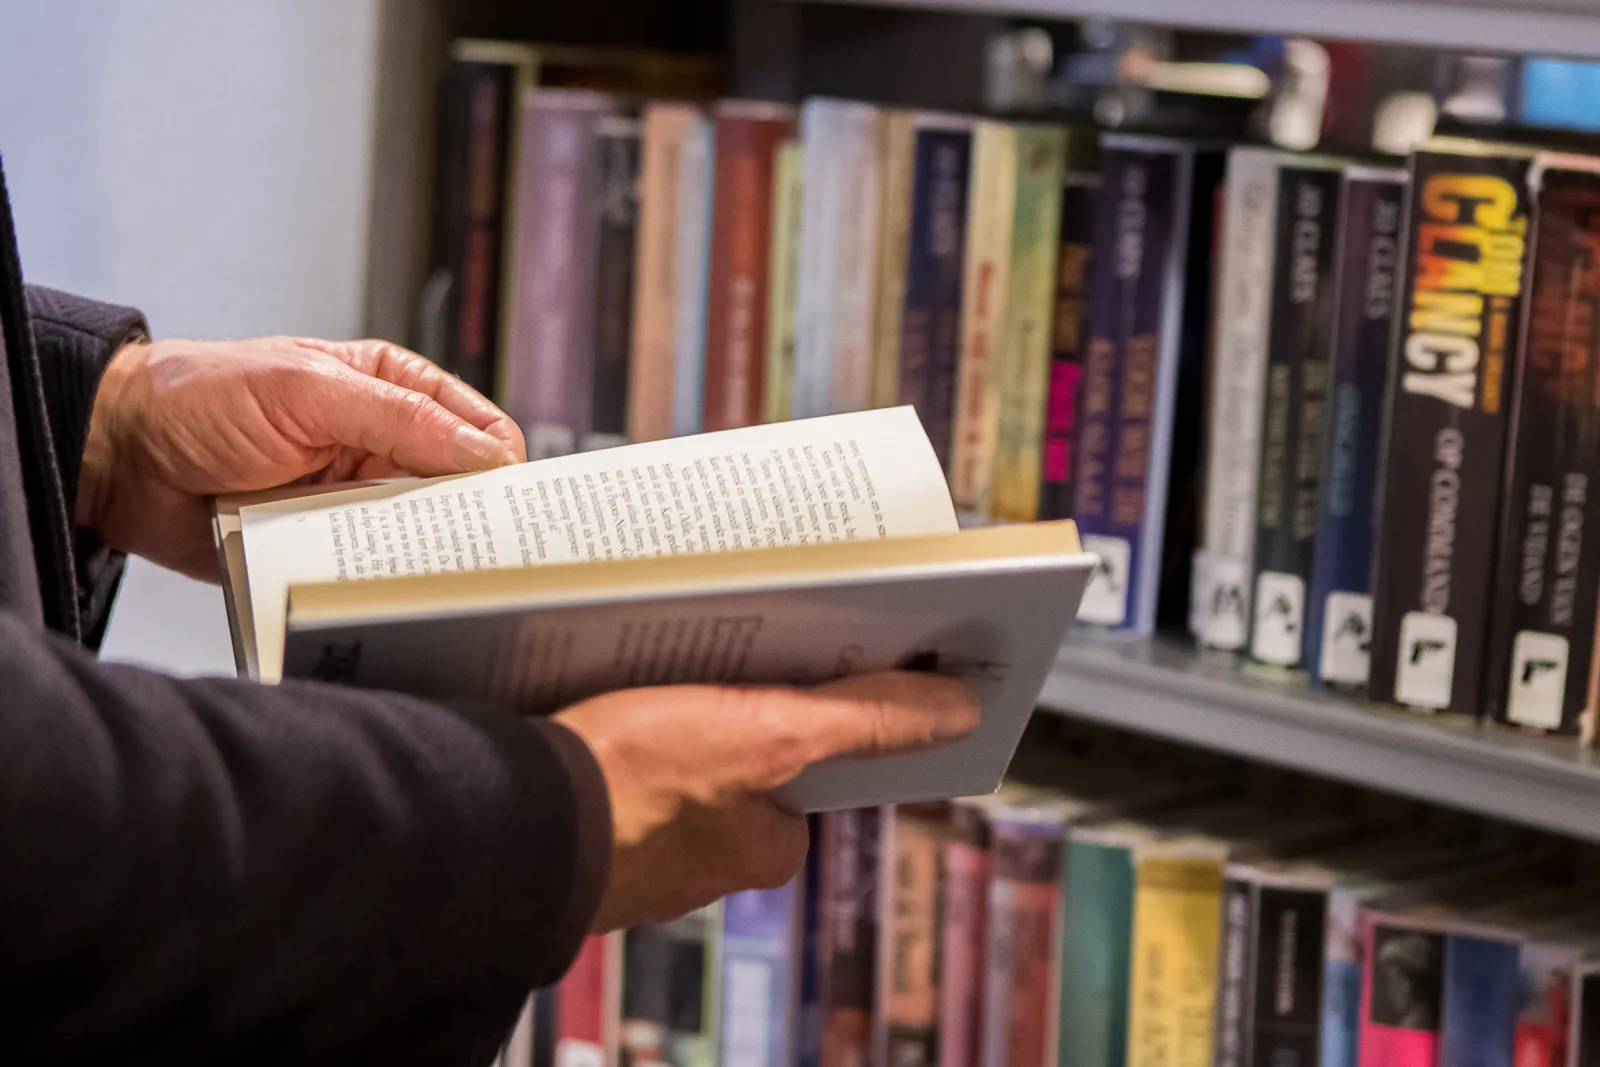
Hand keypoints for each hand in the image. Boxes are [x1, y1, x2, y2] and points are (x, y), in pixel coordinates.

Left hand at [79, 336, 526, 579]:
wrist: (119, 460)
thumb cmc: (201, 399)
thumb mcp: (306, 391)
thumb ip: (397, 417)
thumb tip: (485, 452)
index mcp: (392, 391)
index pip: (476, 429)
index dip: (504, 466)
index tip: (525, 506)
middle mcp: (383, 447)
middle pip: (458, 491)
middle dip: (477, 521)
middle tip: (502, 557)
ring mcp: (355, 501)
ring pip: (419, 538)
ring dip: (430, 557)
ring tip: (455, 583)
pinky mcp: (324, 548)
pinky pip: (369, 572)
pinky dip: (381, 584)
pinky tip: (397, 596)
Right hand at [554, 671, 979, 931]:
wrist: (508, 822)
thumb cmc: (641, 783)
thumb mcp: (771, 735)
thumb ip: (865, 721)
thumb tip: (962, 710)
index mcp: (759, 848)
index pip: (807, 760)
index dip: (810, 704)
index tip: (800, 653)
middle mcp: (706, 861)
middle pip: (741, 754)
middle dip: (733, 699)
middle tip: (722, 632)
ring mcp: (637, 848)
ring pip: (675, 756)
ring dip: (670, 710)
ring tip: (653, 648)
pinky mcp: (579, 824)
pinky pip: (615, 765)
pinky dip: (613, 730)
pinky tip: (594, 690)